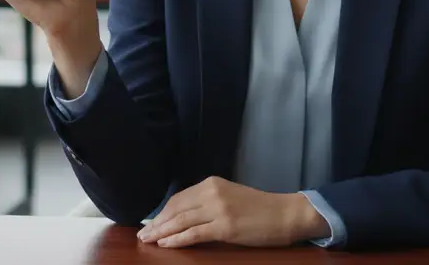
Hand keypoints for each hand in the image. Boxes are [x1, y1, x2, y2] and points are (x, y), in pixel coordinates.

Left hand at [136, 177, 327, 248]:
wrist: (285, 214)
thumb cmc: (259, 208)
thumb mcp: (230, 197)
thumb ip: (208, 202)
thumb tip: (182, 215)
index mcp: (211, 183)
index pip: (179, 198)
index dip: (162, 212)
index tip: (151, 222)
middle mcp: (212, 192)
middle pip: (176, 209)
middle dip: (157, 222)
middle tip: (142, 233)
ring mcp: (218, 209)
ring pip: (181, 221)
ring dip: (162, 232)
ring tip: (148, 240)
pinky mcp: (225, 227)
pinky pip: (194, 234)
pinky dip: (177, 239)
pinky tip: (166, 244)